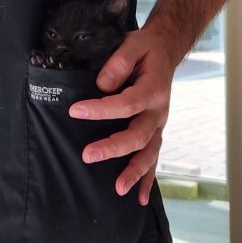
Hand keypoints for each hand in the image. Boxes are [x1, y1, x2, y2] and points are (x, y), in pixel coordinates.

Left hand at [67, 26, 176, 205]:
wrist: (165, 50)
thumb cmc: (146, 48)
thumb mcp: (134, 43)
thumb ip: (119, 61)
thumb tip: (102, 85)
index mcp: (153, 89)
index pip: (126, 104)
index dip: (101, 109)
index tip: (75, 111)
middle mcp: (158, 111)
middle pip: (137, 135)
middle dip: (113, 147)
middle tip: (88, 155)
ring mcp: (159, 124)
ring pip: (148, 152)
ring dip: (133, 171)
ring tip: (117, 188)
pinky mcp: (155, 131)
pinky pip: (153, 158)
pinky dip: (147, 179)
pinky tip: (138, 198)